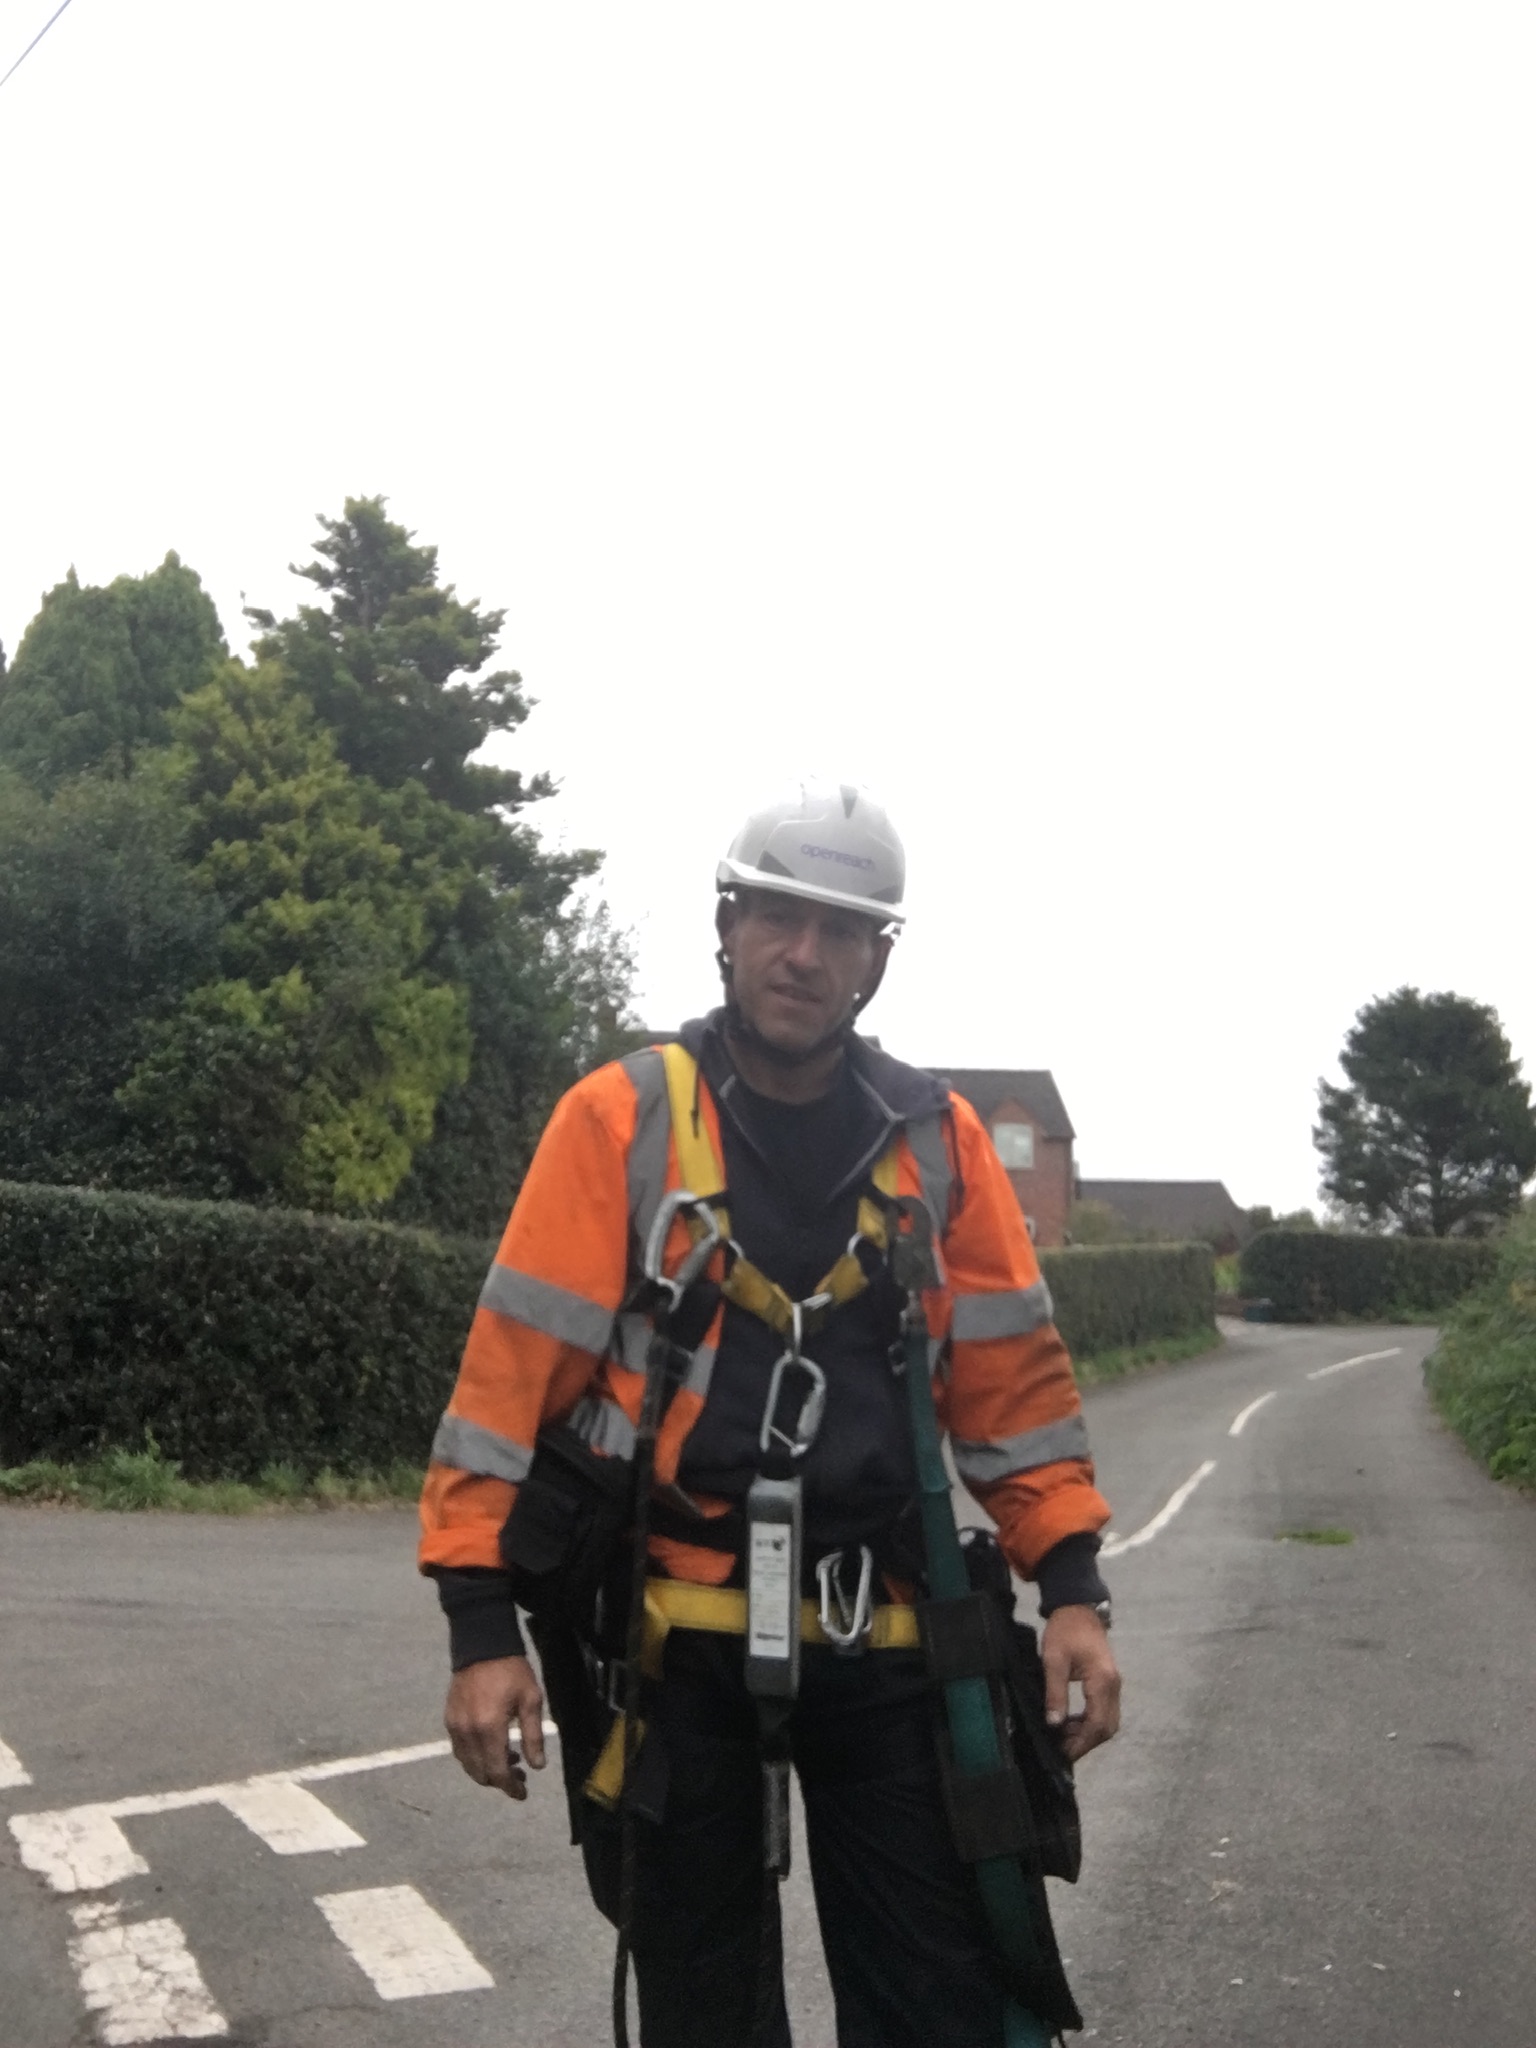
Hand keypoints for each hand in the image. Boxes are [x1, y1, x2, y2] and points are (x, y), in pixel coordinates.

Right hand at [444, 1655, 546, 1799]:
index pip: (497, 1771)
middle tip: (520, 1775)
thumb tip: (537, 1767)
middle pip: (480, 1773)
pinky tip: (490, 1748)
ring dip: (486, 1770)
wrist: (482, 1645)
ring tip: (509, 1760)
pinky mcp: (449, 1720)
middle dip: (500, 1780)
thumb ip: (533, 1736)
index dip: (510, 1787)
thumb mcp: (530, 1700)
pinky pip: (459, 1750)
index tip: (523, 1794)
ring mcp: (455, 1727)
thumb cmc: (511, 1671)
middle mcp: (467, 1733)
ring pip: (468, 1764)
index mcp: (489, 1729)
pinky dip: (474, 1758)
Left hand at [1041, 1606, 1120, 1763]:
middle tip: (1061, 1750)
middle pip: (1107, 1727)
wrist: (1078, 1606)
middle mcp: (1114, 1686)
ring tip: (1063, 1738)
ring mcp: (1114, 1685)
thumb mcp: (1053, 1660)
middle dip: (1085, 1742)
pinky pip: (1105, 1711)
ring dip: (1088, 1734)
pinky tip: (1071, 1723)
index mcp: (1102, 1681)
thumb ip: (1055, 1693)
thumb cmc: (1064, 1630)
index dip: (1081, 1742)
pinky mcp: (1109, 1683)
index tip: (1062, 1753)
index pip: (1097, 1724)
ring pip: (1108, 1721)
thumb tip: (1054, 1724)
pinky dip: (1090, 1722)